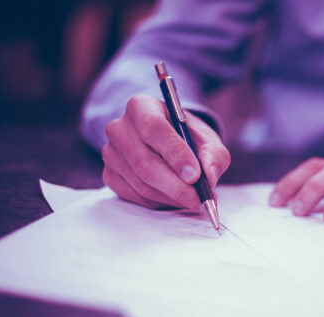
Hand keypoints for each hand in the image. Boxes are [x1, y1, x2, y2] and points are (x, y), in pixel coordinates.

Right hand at [101, 94, 230, 208]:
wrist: (168, 144)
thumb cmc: (187, 138)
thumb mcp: (208, 140)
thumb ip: (213, 155)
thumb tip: (209, 177)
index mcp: (141, 107)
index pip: (154, 129)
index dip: (175, 154)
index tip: (195, 175)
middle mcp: (119, 128)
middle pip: (145, 163)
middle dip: (177, 186)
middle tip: (200, 200)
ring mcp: (111, 153)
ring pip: (142, 184)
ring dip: (172, 197)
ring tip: (194, 200)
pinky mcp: (110, 175)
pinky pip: (136, 196)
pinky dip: (160, 202)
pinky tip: (176, 198)